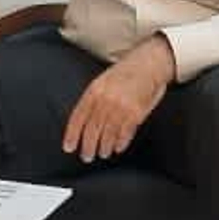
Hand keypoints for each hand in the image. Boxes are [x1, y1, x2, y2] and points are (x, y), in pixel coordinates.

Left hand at [63, 35, 174, 163]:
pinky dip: (120, 143)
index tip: (69, 148)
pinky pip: (125, 133)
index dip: (72, 134)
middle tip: (87, 156)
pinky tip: (118, 148)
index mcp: (95, 89)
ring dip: (104, 147)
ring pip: (108, 133)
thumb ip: (93, 99)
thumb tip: (82, 122)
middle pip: (92, 128)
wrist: (149, 63)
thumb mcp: (103, 80)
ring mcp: (121, 106)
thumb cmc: (126, 72)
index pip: (78, 116)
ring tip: (102, 153)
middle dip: (88, 146)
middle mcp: (106, 98)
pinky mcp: (136, 112)